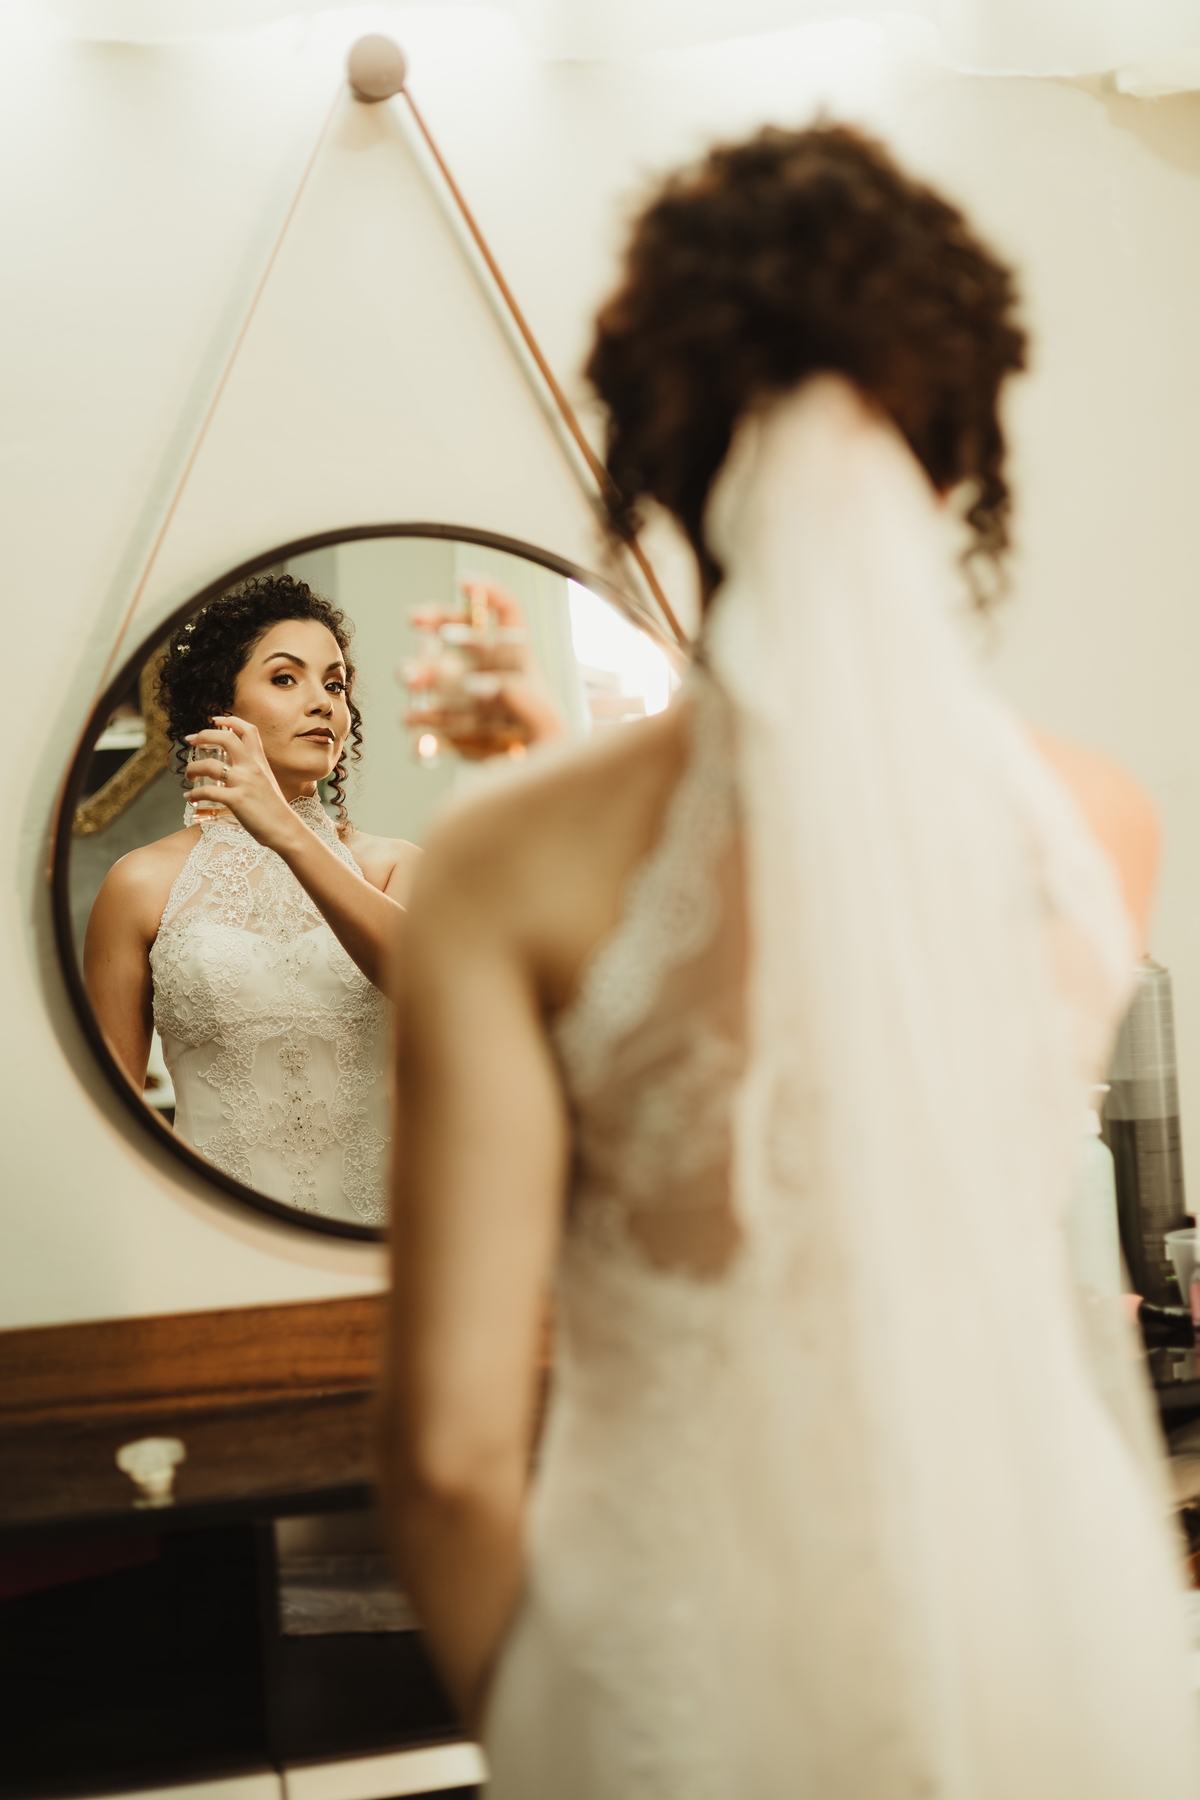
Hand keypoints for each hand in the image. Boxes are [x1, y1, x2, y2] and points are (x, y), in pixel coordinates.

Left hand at [184, 717, 298, 849]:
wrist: (285, 830)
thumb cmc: (274, 810)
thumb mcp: (267, 782)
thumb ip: (252, 772)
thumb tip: (233, 769)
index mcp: (260, 762)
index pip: (248, 730)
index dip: (230, 720)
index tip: (215, 719)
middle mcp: (252, 767)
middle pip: (226, 738)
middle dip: (204, 735)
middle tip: (191, 741)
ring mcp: (244, 783)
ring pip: (209, 766)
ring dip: (192, 768)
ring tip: (188, 775)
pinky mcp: (236, 800)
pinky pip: (207, 791)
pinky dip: (195, 794)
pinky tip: (191, 798)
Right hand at [405, 582, 565, 759]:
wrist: (541, 790)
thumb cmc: (553, 755)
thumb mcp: (549, 724)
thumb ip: (522, 701)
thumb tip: (481, 685)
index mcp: (518, 664)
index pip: (507, 617)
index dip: (488, 593)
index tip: (465, 584)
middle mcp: (489, 675)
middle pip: (460, 635)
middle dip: (435, 621)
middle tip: (414, 619)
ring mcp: (468, 703)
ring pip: (438, 678)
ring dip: (420, 672)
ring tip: (409, 679)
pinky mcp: (454, 734)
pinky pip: (431, 728)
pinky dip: (421, 733)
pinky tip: (417, 738)